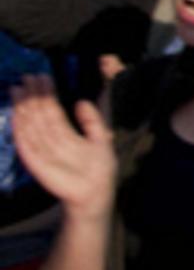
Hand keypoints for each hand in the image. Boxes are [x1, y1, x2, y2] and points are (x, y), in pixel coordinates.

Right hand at [10, 76, 115, 217]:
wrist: (94, 192)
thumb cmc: (98, 168)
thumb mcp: (100, 138)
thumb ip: (92, 120)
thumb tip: (80, 101)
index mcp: (65, 133)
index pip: (53, 110)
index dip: (47, 94)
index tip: (42, 76)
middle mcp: (50, 139)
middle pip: (39, 114)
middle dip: (33, 96)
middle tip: (27, 77)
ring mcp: (41, 150)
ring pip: (30, 124)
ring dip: (24, 107)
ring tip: (20, 89)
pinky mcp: (35, 161)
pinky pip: (25, 143)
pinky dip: (20, 129)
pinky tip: (17, 114)